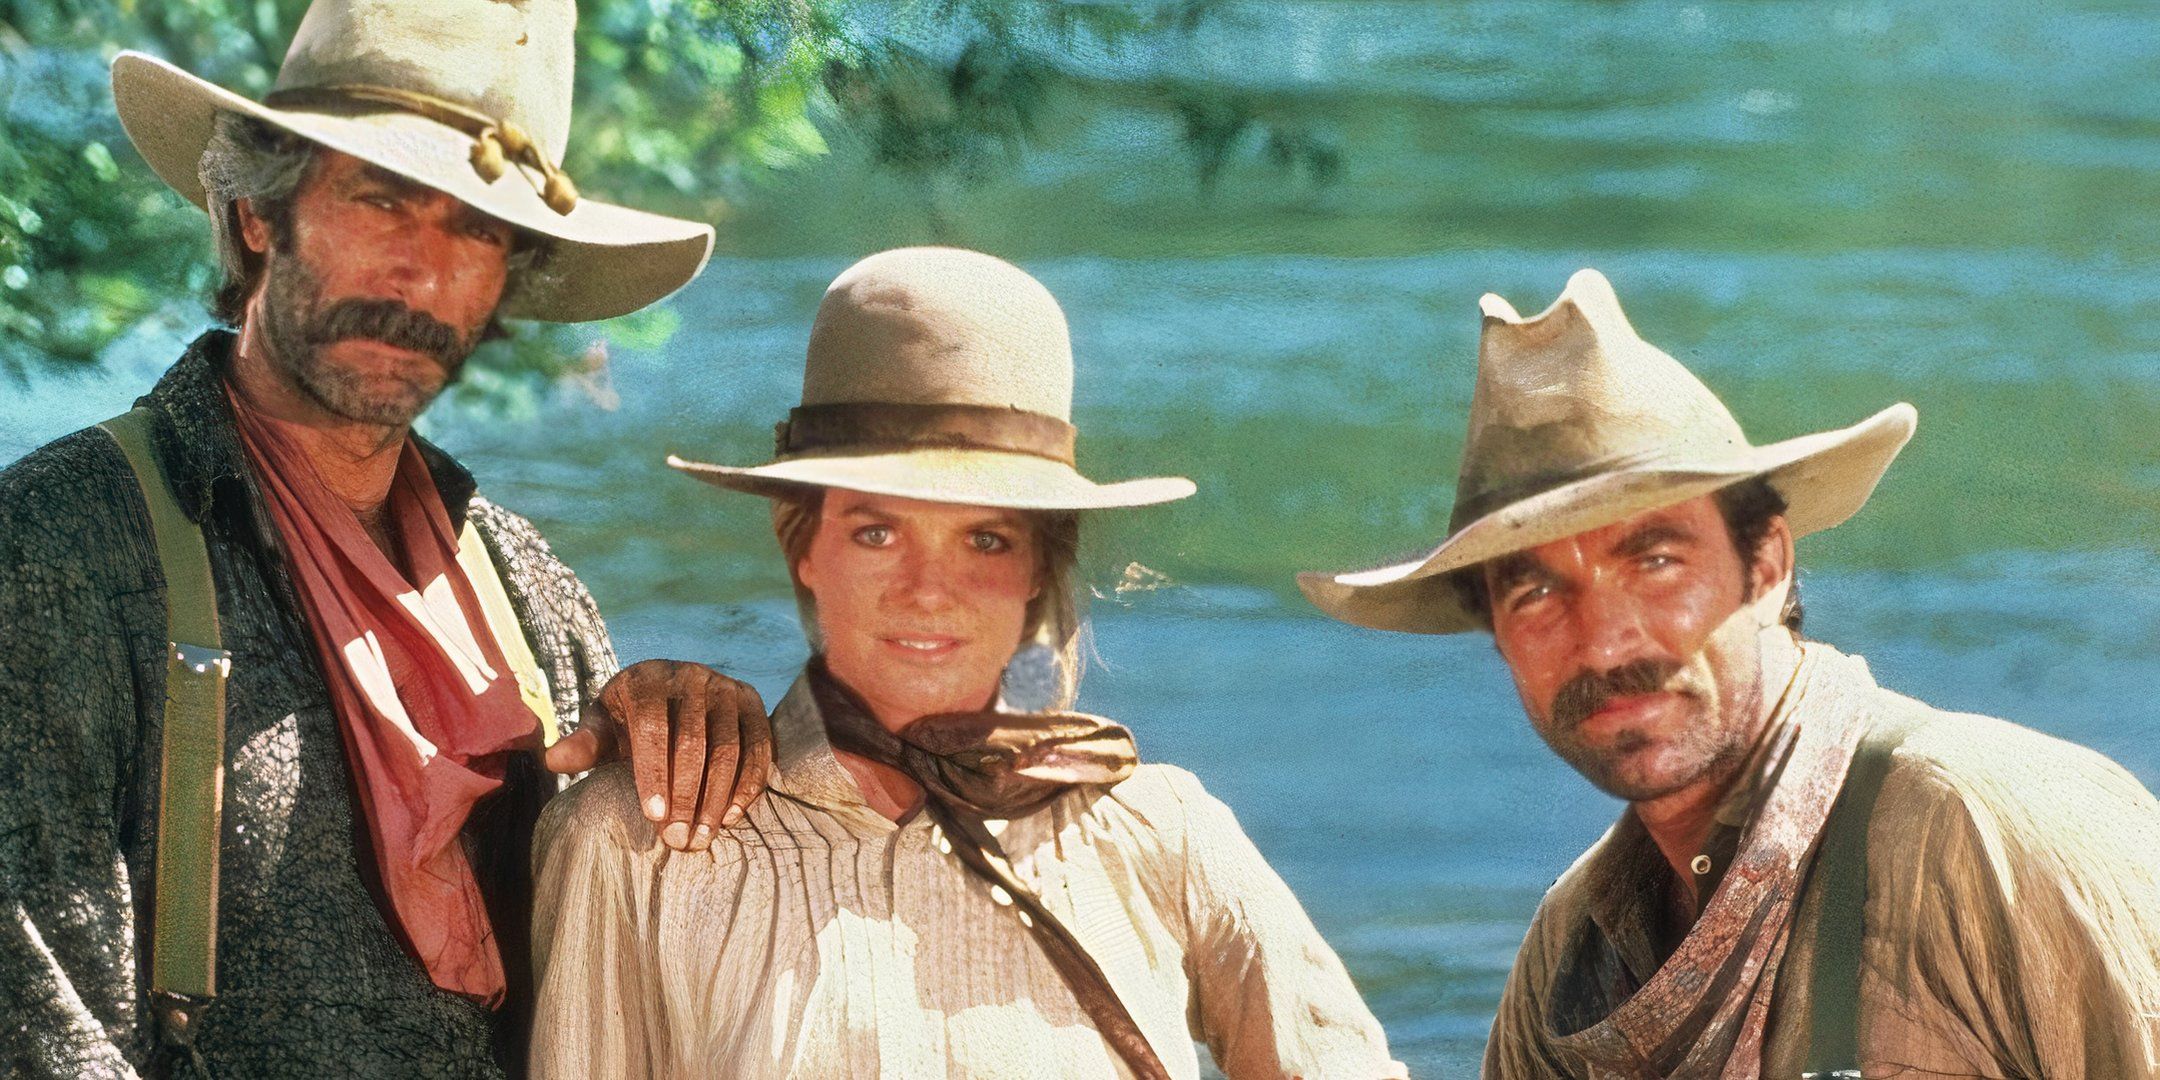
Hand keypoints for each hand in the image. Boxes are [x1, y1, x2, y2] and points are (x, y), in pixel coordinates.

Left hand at [542, 659, 773, 850]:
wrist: (674, 691)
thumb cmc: (630, 718)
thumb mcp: (604, 725)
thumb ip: (585, 744)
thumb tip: (553, 761)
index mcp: (647, 679)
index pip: (651, 727)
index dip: (653, 773)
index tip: (653, 817)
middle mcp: (691, 675)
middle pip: (692, 741)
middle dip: (686, 796)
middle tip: (678, 839)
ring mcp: (726, 687)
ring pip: (727, 748)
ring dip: (717, 798)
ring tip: (702, 837)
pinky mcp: (753, 702)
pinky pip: (757, 748)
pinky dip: (747, 785)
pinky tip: (731, 817)